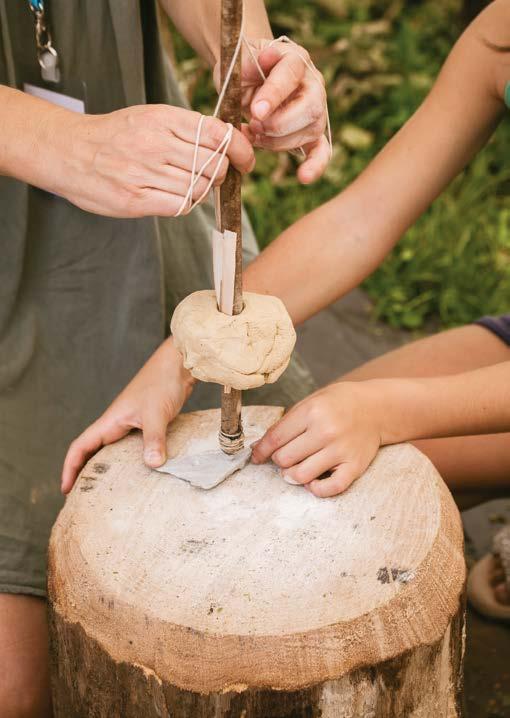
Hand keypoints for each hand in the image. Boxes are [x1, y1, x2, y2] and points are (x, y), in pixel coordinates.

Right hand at [55, 105, 254, 217]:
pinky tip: (172, 197)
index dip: (240, 150)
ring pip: (198, 189)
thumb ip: (186, 129)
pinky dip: (184, 204)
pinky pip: (179, 206)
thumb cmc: (116, 136)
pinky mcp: (135, 199)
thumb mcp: (150, 118)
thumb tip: (229, 144)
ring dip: (200, 192)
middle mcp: (155, 143)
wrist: (69, 151)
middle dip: (220, 175)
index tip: (245, 161)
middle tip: (211, 176)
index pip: (218, 134)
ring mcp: (144, 172)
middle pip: (213, 165)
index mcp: (163, 118)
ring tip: (184, 185)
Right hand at [61, 338, 194, 493]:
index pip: (80, 447)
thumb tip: (153, 464)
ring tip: (110, 492)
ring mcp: (132, 423)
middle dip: (85, 473)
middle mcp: (117, 423)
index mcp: (110, 421)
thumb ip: (153, 439)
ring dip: (108, 468)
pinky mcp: (148, 423)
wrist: (178, 365)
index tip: (65, 490)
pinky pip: (132, 447)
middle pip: (93, 451)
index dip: (70, 468)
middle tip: (83, 499)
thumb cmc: (162, 383)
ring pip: (113, 450)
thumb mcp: (156, 413)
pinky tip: (142, 473)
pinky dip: (131, 461)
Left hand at [240, 39, 329, 183]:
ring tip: (255, 135)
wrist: (248, 81)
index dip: (274, 94)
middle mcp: (313, 84)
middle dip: (278, 123)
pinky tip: (303, 177)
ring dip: (278, 141)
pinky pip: (322, 152)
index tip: (256, 111)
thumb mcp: (238, 61)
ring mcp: (316, 110)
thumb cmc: (243, 71)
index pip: (291, 74)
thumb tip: (265, 60)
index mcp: (295, 58)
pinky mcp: (312, 133)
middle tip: (254, 126)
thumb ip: (248, 61)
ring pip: (309, 132)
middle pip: (310, 108)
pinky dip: (315, 165)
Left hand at [251, 381, 384, 497]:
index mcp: (312, 412)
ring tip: (293, 470)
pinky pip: (330, 488)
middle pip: (285, 458)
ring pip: (301, 475)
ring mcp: (341, 450)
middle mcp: (326, 431)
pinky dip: (316, 489)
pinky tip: (312, 481)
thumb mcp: (311, 401)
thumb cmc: (339, 404)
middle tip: (283, 457)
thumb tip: (260, 445)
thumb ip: (287, 422)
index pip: (275, 438)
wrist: (377, 408)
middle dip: (278, 460)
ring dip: (291, 476)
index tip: (256, 456)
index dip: (261, 450)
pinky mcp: (355, 466)